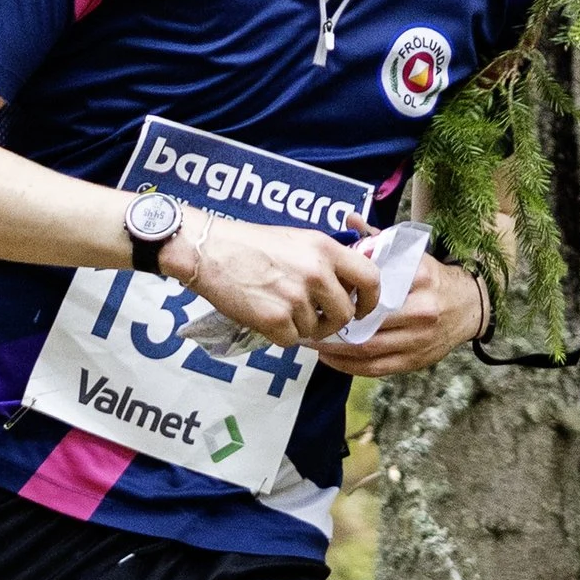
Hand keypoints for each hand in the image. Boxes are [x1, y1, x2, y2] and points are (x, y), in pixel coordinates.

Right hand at [171, 213, 380, 346]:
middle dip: (333, 321)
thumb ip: (326, 260)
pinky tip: (265, 315)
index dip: (371, 299)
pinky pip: (292, 340)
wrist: (209, 251)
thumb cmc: (250, 244)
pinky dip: (280, 334)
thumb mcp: (298, 239)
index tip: (361, 308)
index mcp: (325, 248)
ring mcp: (296, 297)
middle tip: (316, 318)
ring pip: (316, 329)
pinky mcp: (276, 319)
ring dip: (302, 326)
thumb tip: (349, 286)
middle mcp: (316, 272)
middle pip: (345, 313)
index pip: (370, 278)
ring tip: (279, 307)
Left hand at [316, 252, 484, 379]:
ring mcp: (420, 338)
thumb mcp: (411, 255)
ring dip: (336, 350)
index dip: (342, 294)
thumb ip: (378, 239)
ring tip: (314, 343)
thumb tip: (349, 220)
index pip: (373, 288)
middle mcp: (421, 309)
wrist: (470, 305)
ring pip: (368, 349)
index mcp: (418, 278)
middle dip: (333, 327)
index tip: (319, 294)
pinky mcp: (417, 360)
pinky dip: (350, 366)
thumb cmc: (433, 279)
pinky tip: (332, 359)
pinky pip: (377, 368)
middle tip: (307, 323)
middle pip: (367, 322)